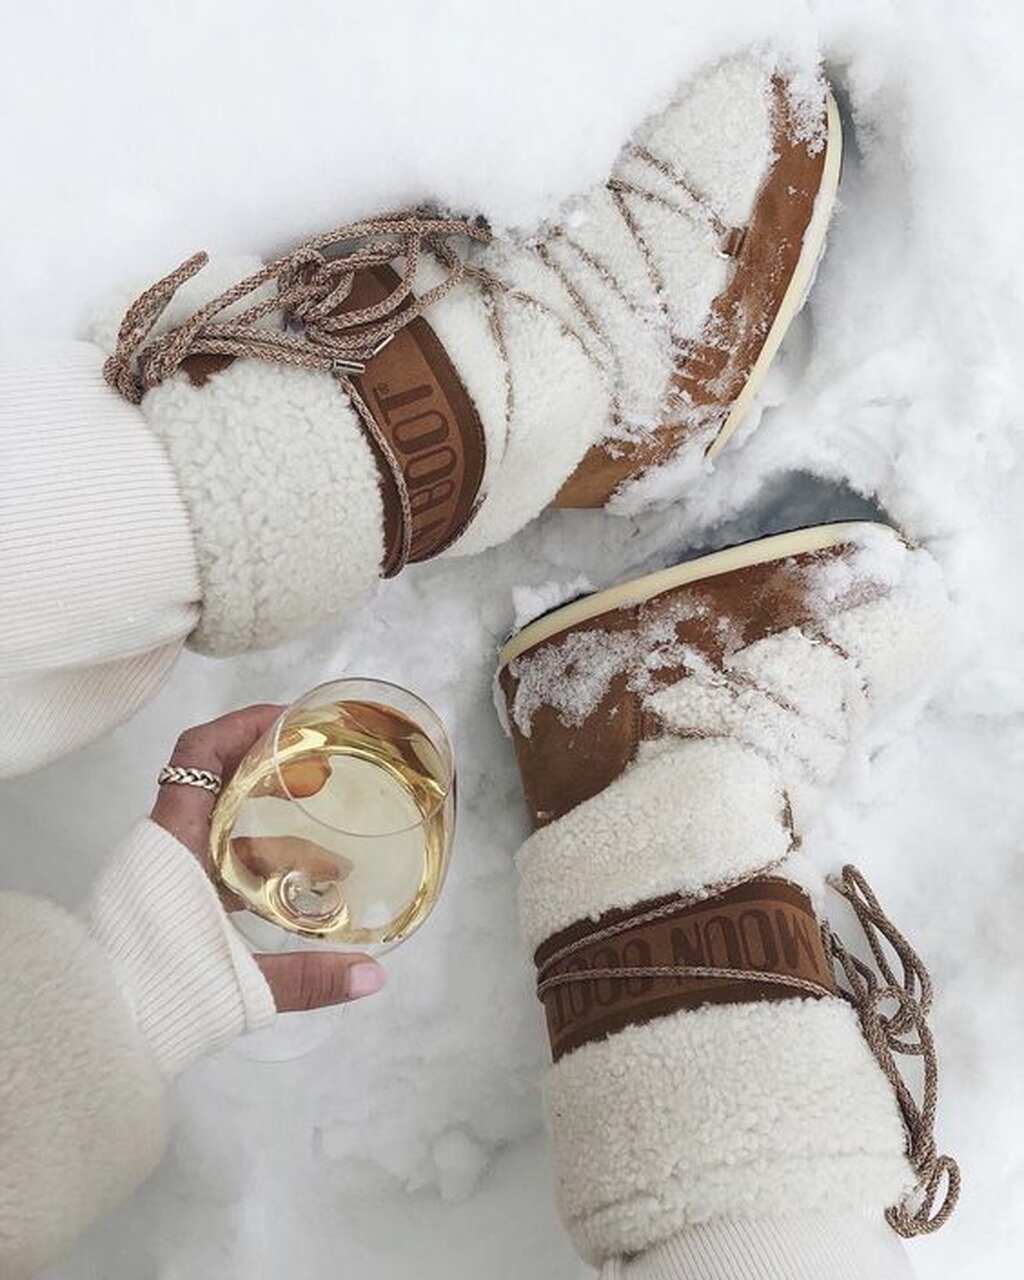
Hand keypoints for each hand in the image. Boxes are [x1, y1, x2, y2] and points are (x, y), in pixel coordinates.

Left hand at [151, 704, 384, 1010]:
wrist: (92, 1033)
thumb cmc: (158, 992)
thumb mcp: (240, 983)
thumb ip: (307, 979)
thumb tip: (373, 978)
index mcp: (174, 841)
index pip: (199, 754)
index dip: (244, 726)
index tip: (292, 722)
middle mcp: (165, 846)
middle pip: (218, 783)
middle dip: (273, 774)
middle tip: (324, 776)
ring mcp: (163, 873)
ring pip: (222, 830)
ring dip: (275, 833)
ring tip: (333, 853)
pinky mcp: (165, 901)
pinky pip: (216, 863)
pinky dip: (257, 866)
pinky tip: (295, 893)